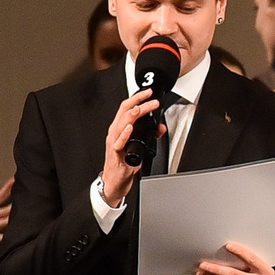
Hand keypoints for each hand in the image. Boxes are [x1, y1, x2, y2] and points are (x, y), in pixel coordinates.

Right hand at [99, 89, 160, 206]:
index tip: (149, 93)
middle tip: (151, 99)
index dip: (137, 98)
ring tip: (141, 108)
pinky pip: (119, 142)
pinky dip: (125, 134)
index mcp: (120, 129)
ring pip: (121, 123)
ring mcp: (114, 142)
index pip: (127, 108)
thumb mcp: (140, 147)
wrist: (115, 181)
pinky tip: (130, 128)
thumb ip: (149, 136)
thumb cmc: (124, 163)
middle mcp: (115, 133)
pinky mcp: (115, 153)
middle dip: (138, 102)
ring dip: (133, 115)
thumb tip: (160, 127)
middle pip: (124, 112)